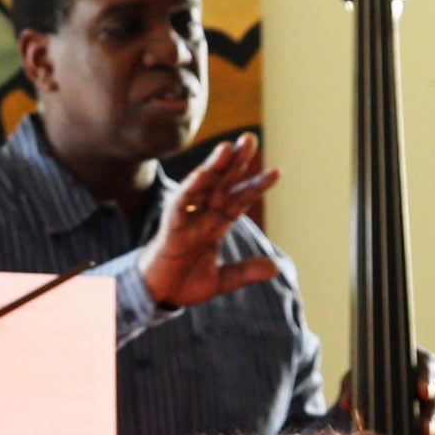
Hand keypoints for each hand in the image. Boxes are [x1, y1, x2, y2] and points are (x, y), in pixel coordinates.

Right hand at [137, 132, 280, 307]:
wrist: (157, 295)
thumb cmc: (185, 281)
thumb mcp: (222, 279)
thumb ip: (246, 271)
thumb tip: (276, 267)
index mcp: (216, 224)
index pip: (239, 199)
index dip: (256, 185)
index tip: (277, 171)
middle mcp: (203, 215)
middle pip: (222, 183)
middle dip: (236, 161)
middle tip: (250, 138)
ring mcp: (187, 217)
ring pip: (202, 186)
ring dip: (214, 166)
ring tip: (227, 148)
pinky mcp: (171, 225)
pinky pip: (181, 203)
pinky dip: (191, 188)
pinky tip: (202, 174)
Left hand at [332, 347, 434, 434]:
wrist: (393, 379)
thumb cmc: (377, 373)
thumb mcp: (364, 374)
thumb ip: (354, 386)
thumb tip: (345, 405)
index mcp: (421, 361)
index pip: (427, 367)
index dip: (426, 379)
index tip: (422, 393)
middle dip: (432, 415)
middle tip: (425, 431)